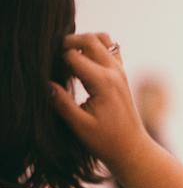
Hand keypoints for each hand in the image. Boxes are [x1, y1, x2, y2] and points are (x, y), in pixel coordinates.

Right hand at [49, 33, 155, 168]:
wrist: (132, 148)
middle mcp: (114, 72)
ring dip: (83, 43)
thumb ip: (61, 102)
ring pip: (102, 40)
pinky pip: (110, 50)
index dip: (56, 59)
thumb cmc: (106, 140)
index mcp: (103, 82)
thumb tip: (46, 83)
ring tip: (67, 59)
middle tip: (53, 59)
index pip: (73, 54)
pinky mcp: (122, 76)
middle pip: (90, 39)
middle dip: (68, 42)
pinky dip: (95, 49)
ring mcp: (121, 72)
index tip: (49, 72)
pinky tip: (82, 64)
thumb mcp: (79, 125)